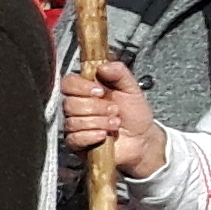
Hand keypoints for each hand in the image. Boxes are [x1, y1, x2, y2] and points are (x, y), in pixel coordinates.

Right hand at [58, 57, 165, 177]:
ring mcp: (75, 125)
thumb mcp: (132, 89)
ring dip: (98, 122)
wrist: (142, 139)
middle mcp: (78, 106)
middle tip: (114, 110)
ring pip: (73, 121)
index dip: (82, 87)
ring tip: (115, 124)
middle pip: (69, 103)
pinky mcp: (76, 143)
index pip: (68, 83)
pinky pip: (75, 138)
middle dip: (96, 108)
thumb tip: (103, 66)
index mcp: (88, 90)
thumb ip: (119, 73)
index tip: (100, 91)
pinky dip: (92, 136)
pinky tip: (104, 135)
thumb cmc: (135, 115)